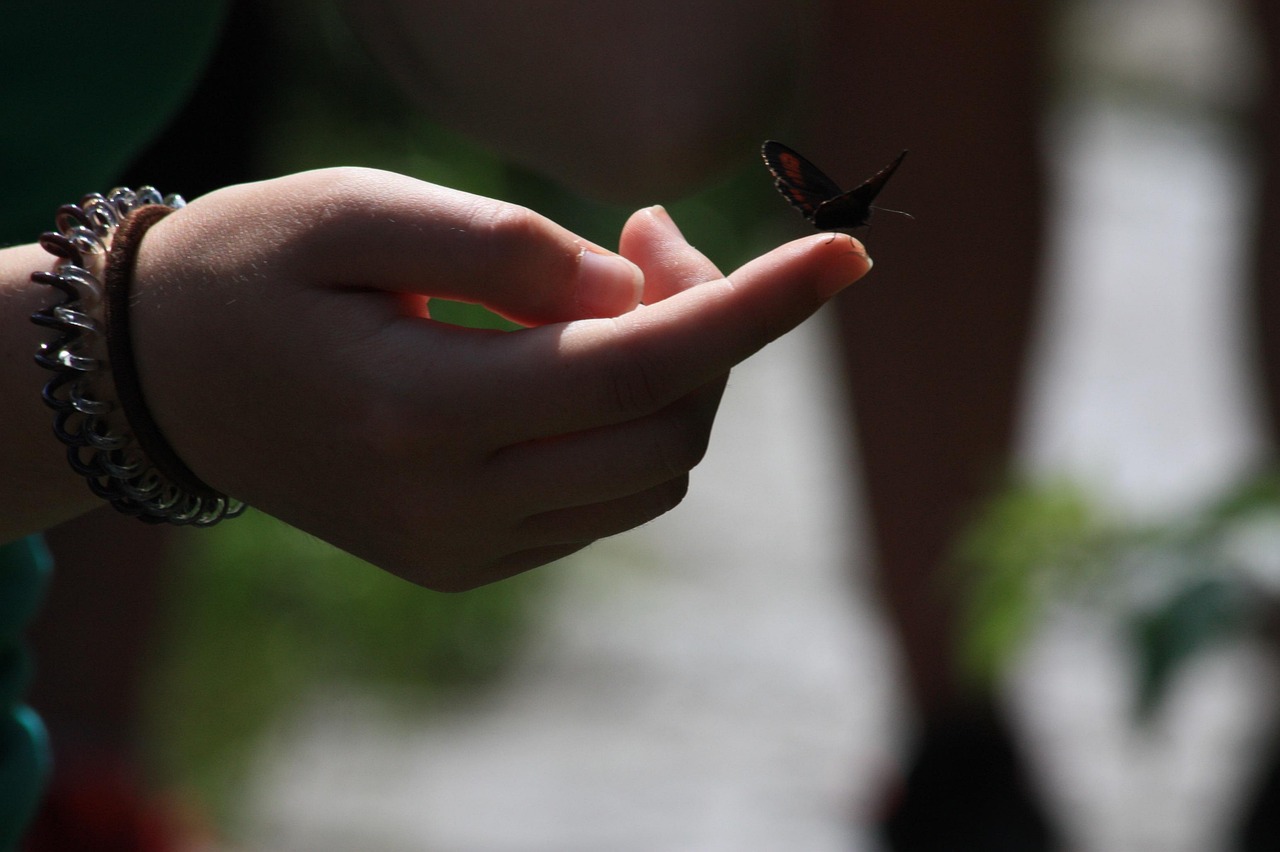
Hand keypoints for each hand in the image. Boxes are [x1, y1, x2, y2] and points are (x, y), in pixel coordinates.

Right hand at [131, 167, 871, 588]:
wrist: (167, 380)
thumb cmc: (253, 269)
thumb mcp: (358, 210)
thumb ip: (507, 248)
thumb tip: (637, 292)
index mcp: (418, 411)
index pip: (639, 366)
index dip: (757, 307)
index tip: (848, 253)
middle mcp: (452, 508)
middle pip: (668, 429)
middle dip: (707, 326)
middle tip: (649, 232)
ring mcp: (463, 551)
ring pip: (652, 474)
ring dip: (672, 377)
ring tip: (603, 291)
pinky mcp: (467, 562)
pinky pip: (605, 501)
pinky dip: (627, 423)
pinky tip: (573, 360)